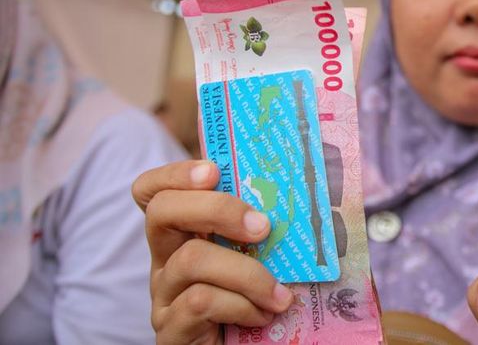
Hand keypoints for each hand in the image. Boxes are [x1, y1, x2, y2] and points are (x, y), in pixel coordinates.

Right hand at [132, 161, 293, 343]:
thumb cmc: (256, 301)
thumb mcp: (258, 258)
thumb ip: (260, 230)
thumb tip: (300, 194)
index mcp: (184, 235)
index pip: (154, 192)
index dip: (174, 174)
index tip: (214, 170)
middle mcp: (165, 260)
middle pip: (162, 212)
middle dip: (217, 208)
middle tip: (263, 226)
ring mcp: (163, 295)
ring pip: (191, 259)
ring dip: (247, 273)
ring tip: (279, 294)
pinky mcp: (170, 330)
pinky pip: (200, 302)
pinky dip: (240, 305)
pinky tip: (262, 316)